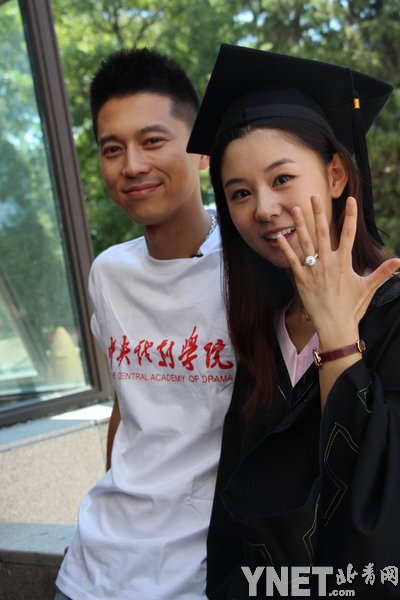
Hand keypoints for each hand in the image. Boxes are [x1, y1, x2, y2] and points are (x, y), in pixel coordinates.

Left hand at [277, 195, 399, 349]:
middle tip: (314, 196)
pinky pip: (292, 261)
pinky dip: (286, 249)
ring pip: (305, 243)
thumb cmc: (352, 308)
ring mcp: (313, 271)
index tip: (351, 200)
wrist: (335, 327)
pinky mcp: (301, 280)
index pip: (348, 234)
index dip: (350, 217)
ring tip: (294, 208)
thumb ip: (382, 272)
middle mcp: (328, 263)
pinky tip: (279, 237)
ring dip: (299, 224)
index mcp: (344, 263)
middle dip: (318, 213)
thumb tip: (399, 261)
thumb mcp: (368, 288)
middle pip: (323, 233)